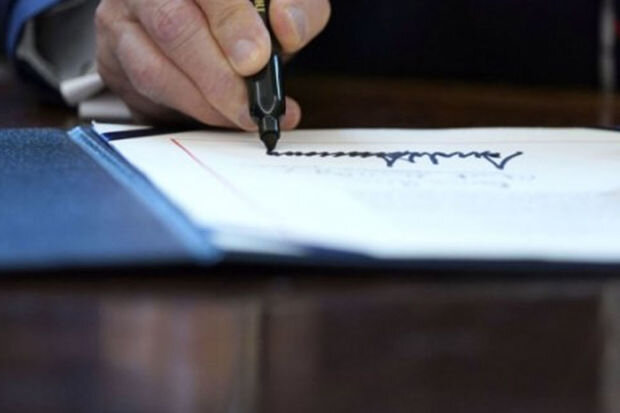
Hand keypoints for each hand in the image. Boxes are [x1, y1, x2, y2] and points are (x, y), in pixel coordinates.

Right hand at [95, 0, 330, 126]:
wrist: (203, 17)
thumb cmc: (243, 8)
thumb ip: (297, 7)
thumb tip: (288, 29)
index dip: (231, 23)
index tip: (257, 61)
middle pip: (173, 27)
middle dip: (220, 79)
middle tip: (252, 107)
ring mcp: (120, 20)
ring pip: (153, 69)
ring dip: (204, 104)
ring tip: (242, 115)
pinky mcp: (112, 59)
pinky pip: (143, 94)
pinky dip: (186, 112)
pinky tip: (216, 114)